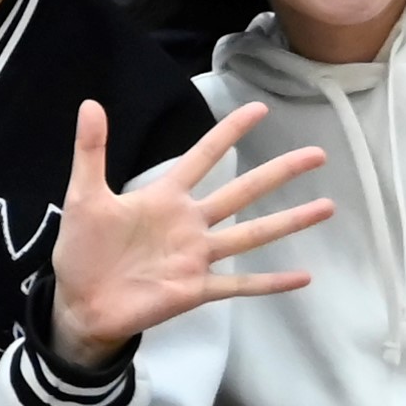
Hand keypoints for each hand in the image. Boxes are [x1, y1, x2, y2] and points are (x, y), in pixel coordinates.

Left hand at [48, 102, 332, 372]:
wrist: (78, 304)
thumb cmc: (82, 250)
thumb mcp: (83, 196)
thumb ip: (90, 151)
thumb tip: (90, 102)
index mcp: (165, 198)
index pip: (204, 157)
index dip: (230, 132)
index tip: (260, 108)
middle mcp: (189, 223)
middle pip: (243, 191)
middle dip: (279, 172)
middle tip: (317, 153)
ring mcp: (197, 257)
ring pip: (252, 234)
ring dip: (289, 221)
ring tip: (327, 206)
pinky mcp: (196, 290)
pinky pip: (240, 286)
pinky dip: (271, 282)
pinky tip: (304, 278)